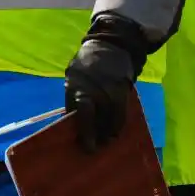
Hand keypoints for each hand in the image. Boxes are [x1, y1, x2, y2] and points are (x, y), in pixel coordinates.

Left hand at [64, 39, 135, 153]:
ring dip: (107, 134)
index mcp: (76, 87)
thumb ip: (72, 99)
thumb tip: (71, 122)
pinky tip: (114, 131)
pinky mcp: (123, 92)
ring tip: (104, 141)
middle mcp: (94, 90)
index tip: (87, 147)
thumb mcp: (73, 79)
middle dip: (96, 136)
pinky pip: (121, 115)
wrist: (108, 47)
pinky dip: (118, 126)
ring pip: (111, 120)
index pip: (81, 113)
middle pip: (97, 120)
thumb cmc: (85, 66)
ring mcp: (110, 91)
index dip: (85, 132)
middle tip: (95, 148)